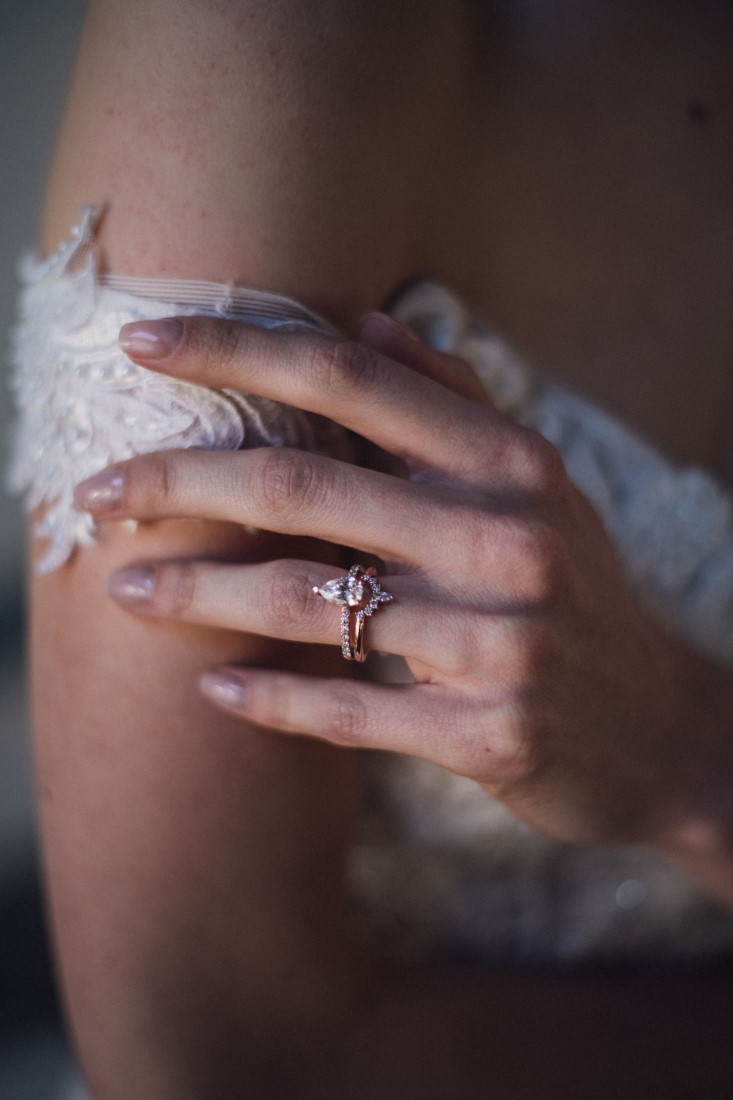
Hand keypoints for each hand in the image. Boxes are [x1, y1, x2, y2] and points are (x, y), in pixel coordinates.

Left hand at [73, 312, 731, 849]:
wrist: (657, 729)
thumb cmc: (575, 591)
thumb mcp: (535, 485)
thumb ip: (454, 402)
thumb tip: (371, 319)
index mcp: (510, 463)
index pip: (351, 380)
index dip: (238, 350)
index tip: (143, 346)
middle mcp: (509, 539)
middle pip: (305, 487)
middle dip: (179, 482)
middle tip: (95, 492)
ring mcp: (501, 643)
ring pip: (312, 603)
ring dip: (201, 596)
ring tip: (129, 594)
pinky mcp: (487, 735)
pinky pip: (350, 710)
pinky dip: (272, 698)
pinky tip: (214, 689)